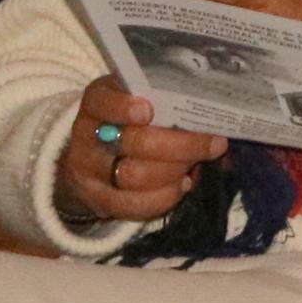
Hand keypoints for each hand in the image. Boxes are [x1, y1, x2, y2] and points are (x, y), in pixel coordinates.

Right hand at [53, 75, 226, 226]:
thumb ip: (166, 99)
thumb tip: (212, 113)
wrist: (94, 153)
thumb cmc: (131, 117)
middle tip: (215, 144)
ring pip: (134, 176)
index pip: (102, 101)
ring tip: (198, 164)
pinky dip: (163, 197)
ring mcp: (88, 169)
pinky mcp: (95, 198)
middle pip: (133, 142)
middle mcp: (86, 134)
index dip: (123, 107)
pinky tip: (183, 185)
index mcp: (97, 101)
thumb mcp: (140, 97)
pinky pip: (132, 204)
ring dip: (175, 171)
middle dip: (181, 145)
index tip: (149, 111)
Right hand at [187, 0, 301, 123]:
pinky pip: (267, 30)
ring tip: (212, 75)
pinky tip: (246, 78)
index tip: (177, 41)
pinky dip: (252, 47)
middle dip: (204, 29)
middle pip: (223, 2)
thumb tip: (199, 53)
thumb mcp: (281, 66)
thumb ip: (238, 56)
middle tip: (189, 62)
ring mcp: (294, 12)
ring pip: (243, 18)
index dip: (188, 10)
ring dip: (227, 40)